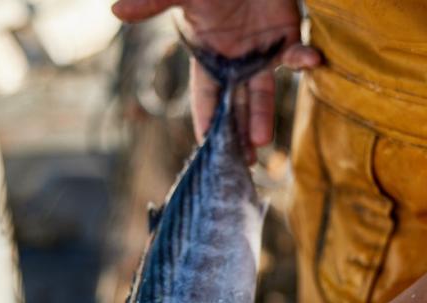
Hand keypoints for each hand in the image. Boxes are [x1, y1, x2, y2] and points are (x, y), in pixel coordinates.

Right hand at [111, 0, 319, 156]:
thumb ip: (153, 3)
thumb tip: (115, 10)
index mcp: (209, 55)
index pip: (205, 96)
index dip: (207, 121)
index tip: (207, 147)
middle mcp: (236, 60)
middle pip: (235, 105)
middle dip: (237, 134)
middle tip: (240, 163)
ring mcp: (262, 52)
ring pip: (263, 93)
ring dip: (263, 117)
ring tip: (262, 144)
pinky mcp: (287, 37)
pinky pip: (297, 54)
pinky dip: (304, 59)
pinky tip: (310, 62)